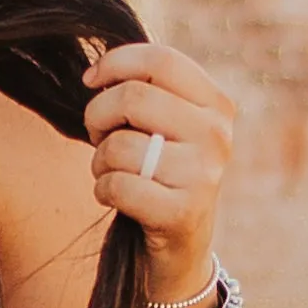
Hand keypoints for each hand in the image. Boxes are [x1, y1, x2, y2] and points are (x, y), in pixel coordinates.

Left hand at [83, 39, 237, 300]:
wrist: (181, 247)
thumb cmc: (161, 175)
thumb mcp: (166, 127)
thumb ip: (146, 92)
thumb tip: (96, 73)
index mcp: (216, 104)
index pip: (161, 60)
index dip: (115, 62)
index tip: (90, 80)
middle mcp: (217, 135)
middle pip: (133, 96)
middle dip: (98, 115)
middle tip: (98, 135)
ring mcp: (204, 174)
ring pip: (120, 145)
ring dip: (99, 160)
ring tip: (112, 171)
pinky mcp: (183, 212)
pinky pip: (117, 186)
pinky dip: (103, 190)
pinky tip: (115, 197)